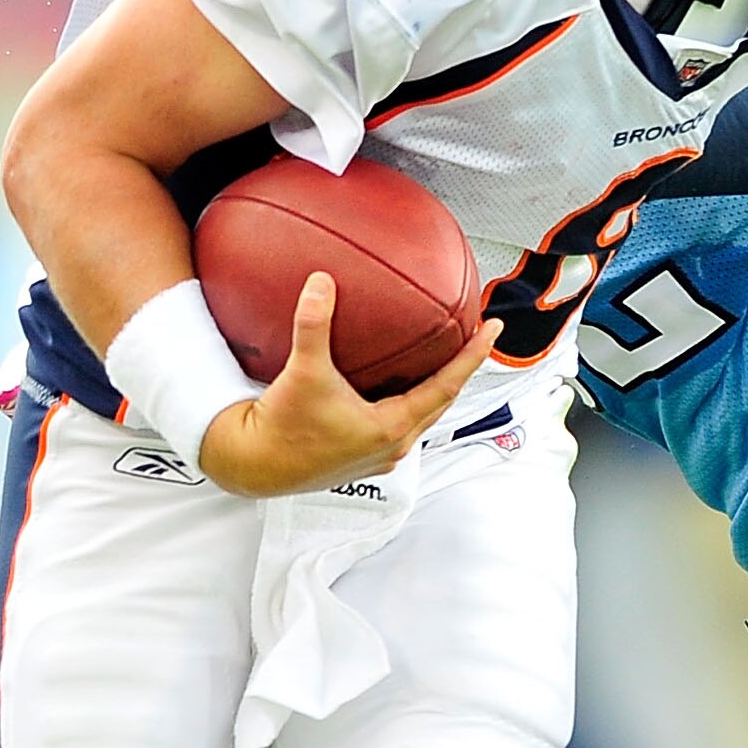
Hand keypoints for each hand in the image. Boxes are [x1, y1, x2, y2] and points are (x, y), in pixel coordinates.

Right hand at [198, 273, 499, 496]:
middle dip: (462, 369)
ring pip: (422, 415)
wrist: (254, 466)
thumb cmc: (281, 427)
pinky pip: (401, 423)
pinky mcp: (364, 457)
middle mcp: (393, 445)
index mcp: (390, 428)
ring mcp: (380, 455)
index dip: (472, 357)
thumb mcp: (303, 371)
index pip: (446, 386)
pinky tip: (401, 382)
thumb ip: (314, 324)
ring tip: (447, 357)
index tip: (493, 331)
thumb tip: (322, 281)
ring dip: (437, 387)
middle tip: (478, 338)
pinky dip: (411, 400)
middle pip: (441, 401)